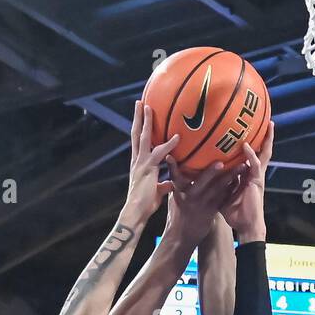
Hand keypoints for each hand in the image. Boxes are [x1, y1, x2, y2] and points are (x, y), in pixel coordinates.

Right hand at [123, 101, 176, 224]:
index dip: (139, 128)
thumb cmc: (145, 204)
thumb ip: (163, 184)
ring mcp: (141, 163)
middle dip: (138, 118)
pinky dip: (169, 145)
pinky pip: (160, 154)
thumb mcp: (156, 191)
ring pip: (143, 138)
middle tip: (140, 102)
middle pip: (136, 134)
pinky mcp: (148, 169)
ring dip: (146, 122)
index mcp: (138, 164)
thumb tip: (170, 183)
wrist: (136, 212)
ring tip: (149, 107)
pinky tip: (177, 137)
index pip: (138, 141)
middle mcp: (137, 160)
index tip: (141, 116)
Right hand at [163, 158, 242, 252]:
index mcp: (179, 191)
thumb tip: (172, 162)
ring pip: (217, 188)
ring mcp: (202, 204)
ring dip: (230, 177)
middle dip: (211, 172)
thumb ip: (176, 182)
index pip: (175, 176)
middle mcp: (190, 196)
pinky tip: (240, 180)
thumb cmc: (178, 213)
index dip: (173, 167)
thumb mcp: (173, 197)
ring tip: (240, 166)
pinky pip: (223, 197)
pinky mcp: (212, 210)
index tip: (171, 156)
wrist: (184, 235)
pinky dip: (231, 188)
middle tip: (221, 162)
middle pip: (201, 181)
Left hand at [222, 121, 273, 243]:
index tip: (252, 130)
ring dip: (266, 139)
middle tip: (268, 122)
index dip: (254, 143)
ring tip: (268, 125)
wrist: (246, 226)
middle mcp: (255, 173)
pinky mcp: (256, 182)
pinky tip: (246, 146)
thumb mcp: (224, 193)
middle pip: (262, 151)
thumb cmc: (235, 213)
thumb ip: (218, 182)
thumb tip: (201, 174)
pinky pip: (255, 165)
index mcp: (248, 175)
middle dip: (266, 137)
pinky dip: (250, 155)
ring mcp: (257, 177)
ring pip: (264, 154)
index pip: (252, 156)